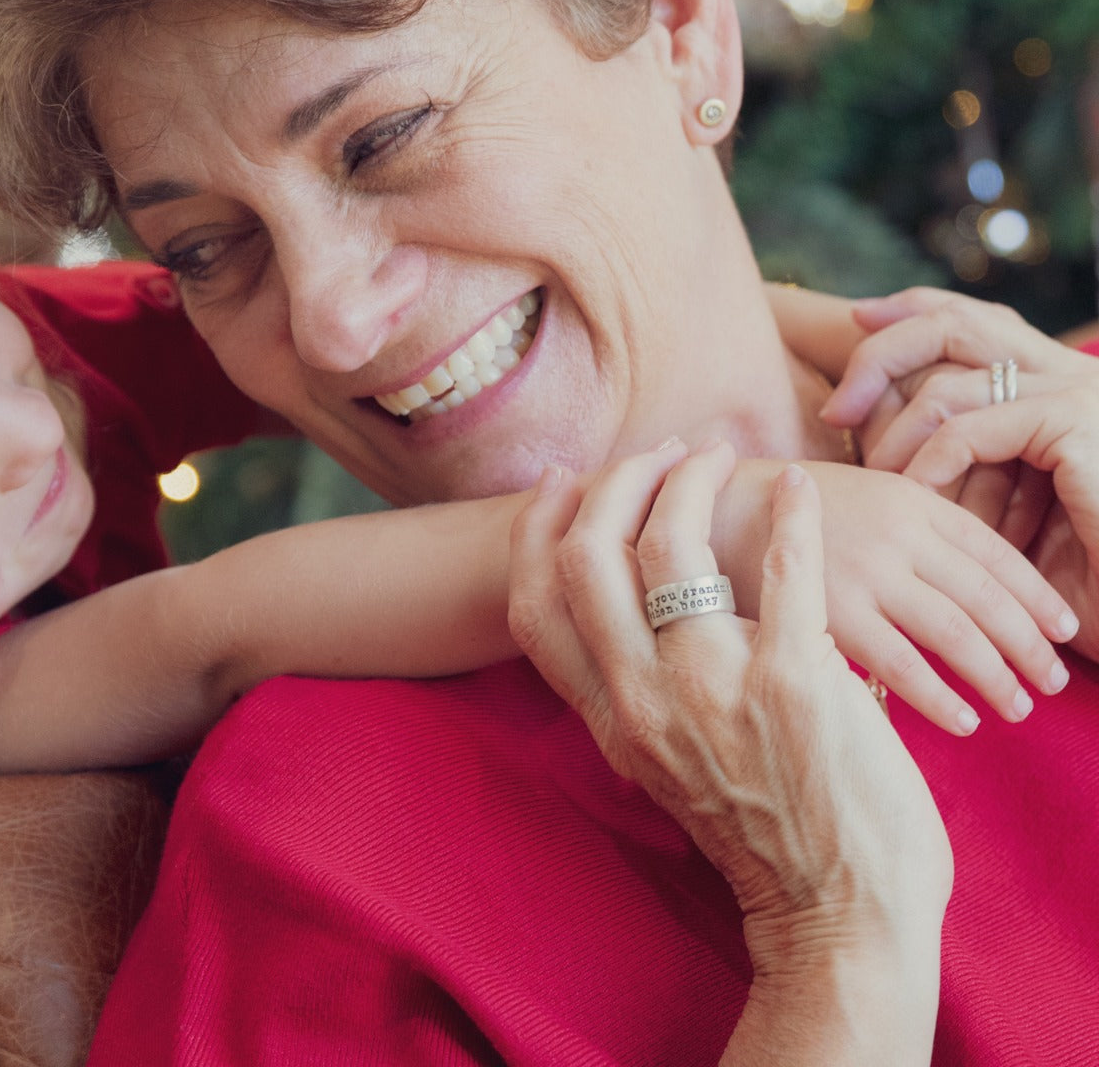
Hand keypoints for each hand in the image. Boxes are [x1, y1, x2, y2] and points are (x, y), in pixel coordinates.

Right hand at [507, 440, 950, 976]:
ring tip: (721, 460)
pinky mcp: (794, 682)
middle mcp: (644, 701)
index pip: (533, 607)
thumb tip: (631, 603)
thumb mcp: (664, 765)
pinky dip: (792, 514)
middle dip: (617, 482)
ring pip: (670, 545)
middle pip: (588, 558)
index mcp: (610, 719)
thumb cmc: (760, 834)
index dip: (534, 530)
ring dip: (693, 481)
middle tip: (660, 455)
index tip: (560, 480)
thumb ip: (634, 690)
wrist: (837, 917)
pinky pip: (784, 569)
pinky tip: (797, 488)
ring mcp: (714, 689)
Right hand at [795, 459, 1075, 735]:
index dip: (1039, 596)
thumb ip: (913, 526)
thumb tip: (962, 572)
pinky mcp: (832, 614)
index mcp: (913, 500)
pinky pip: (903, 667)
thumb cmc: (787, 509)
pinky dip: (941, 698)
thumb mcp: (861, 493)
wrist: (714, 509)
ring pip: (957, 634)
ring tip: (1019, 707)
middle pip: (988, 597)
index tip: (1066, 630)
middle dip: (1030, 645)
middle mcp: (900, 535)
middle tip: (1054, 682)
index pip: (998, 553)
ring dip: (997, 675)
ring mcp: (867, 574)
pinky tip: (964, 721)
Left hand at [820, 288, 1097, 657]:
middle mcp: (1069, 374)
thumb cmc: (1067, 577)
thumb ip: (954, 460)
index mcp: (1054, 381)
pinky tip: (912, 497)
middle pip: (954, 323)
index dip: (910, 311)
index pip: (972, 319)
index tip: (857, 318)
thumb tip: (867, 439)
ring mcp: (1077, 395)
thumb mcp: (999, 504)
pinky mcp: (1076, 426)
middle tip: (837, 410)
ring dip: (897, 437)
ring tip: (874, 478)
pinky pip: (969, 432)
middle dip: (881, 356)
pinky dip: (930, 465)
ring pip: (949, 385)